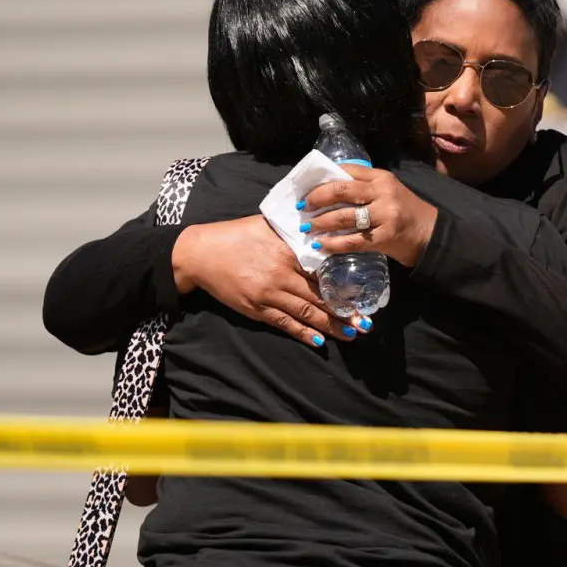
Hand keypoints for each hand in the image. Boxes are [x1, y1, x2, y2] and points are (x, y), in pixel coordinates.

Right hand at [172, 216, 368, 347]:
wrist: (201, 253)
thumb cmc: (235, 236)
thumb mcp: (267, 226)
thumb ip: (293, 231)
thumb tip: (318, 230)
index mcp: (287, 252)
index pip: (322, 271)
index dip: (344, 283)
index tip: (363, 292)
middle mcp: (281, 275)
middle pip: (319, 296)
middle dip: (344, 311)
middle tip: (365, 322)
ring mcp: (268, 294)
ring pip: (306, 313)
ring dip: (330, 325)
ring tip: (351, 333)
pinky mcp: (256, 308)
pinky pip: (284, 323)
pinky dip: (302, 333)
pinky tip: (318, 341)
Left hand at [301, 165, 438, 266]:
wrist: (430, 235)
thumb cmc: (404, 212)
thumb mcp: (386, 192)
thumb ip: (363, 188)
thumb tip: (325, 190)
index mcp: (381, 177)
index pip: (346, 170)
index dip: (323, 179)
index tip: (307, 188)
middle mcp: (383, 192)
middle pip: (341, 190)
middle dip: (317, 199)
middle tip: (304, 207)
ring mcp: (385, 214)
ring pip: (344, 216)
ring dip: (321, 222)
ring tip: (308, 227)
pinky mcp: (385, 237)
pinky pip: (352, 241)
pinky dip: (334, 244)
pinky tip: (322, 245)